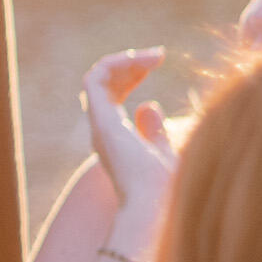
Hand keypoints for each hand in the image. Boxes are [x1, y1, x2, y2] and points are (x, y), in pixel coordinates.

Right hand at [78, 47, 180, 228]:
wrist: (157, 206)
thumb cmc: (168, 190)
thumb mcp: (167, 155)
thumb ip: (155, 132)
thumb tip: (150, 105)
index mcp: (118, 139)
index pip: (115, 97)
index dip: (133, 75)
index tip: (160, 60)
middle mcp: (104, 131)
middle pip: (106, 86)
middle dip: (129, 65)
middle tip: (158, 55)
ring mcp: (100, 126)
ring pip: (97, 80)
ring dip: (123, 61)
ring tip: (154, 56)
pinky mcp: (101, 121)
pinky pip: (93, 80)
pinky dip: (113, 64)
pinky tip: (139, 59)